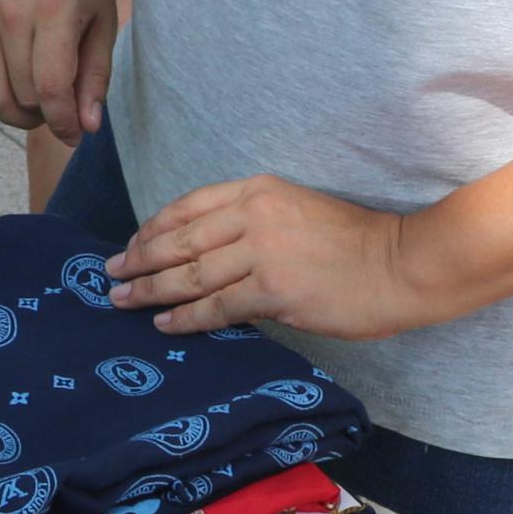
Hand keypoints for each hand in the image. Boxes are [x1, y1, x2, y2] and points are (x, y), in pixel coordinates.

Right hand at [0, 0, 117, 142]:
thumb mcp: (105, 27)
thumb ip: (95, 79)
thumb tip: (85, 127)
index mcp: (53, 12)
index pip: (51, 87)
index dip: (64, 122)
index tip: (76, 134)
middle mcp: (10, 15)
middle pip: (21, 95)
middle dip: (45, 116)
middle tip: (61, 107)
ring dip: (15, 114)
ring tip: (36, 102)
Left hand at [110, 177, 449, 340]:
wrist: (401, 264)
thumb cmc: (355, 243)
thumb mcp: (297, 210)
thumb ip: (253, 222)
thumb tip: (208, 252)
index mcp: (258, 190)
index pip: (188, 207)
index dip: (152, 228)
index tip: (131, 244)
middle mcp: (253, 214)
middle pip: (179, 239)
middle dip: (138, 258)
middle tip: (111, 274)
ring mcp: (262, 252)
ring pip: (189, 273)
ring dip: (150, 289)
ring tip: (124, 300)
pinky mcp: (274, 290)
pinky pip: (216, 306)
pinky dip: (185, 317)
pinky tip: (165, 324)